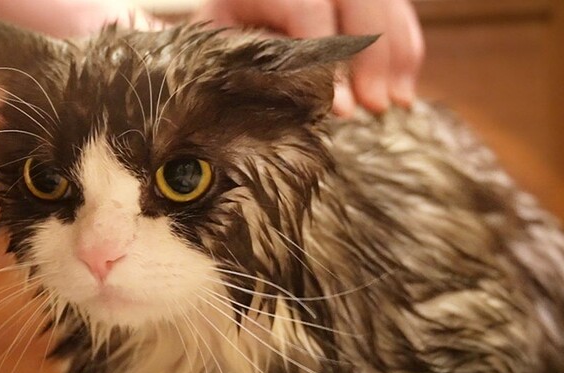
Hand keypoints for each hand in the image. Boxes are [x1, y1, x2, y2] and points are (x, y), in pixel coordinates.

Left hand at [192, 0, 424, 116]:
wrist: (236, 14)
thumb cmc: (226, 35)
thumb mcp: (223, 44)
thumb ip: (252, 59)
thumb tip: (299, 93)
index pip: (307, 8)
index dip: (327, 57)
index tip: (340, 106)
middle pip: (358, 1)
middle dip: (372, 55)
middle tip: (373, 105)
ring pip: (385, 5)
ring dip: (397, 54)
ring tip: (395, 102)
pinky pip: (397, 12)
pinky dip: (405, 48)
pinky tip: (403, 87)